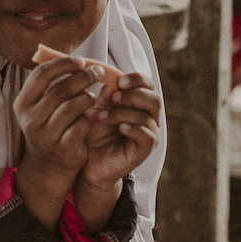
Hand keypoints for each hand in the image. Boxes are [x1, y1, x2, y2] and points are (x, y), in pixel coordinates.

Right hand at [13, 56, 105, 229]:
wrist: (48, 165)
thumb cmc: (49, 124)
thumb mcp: (41, 105)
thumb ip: (51, 82)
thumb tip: (74, 57)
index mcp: (22, 103)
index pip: (42, 74)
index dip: (63, 64)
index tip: (81, 60)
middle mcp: (30, 119)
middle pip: (60, 89)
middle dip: (83, 77)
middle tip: (98, 71)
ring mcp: (46, 136)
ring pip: (73, 106)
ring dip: (88, 97)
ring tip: (92, 96)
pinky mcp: (63, 148)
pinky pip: (83, 124)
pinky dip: (90, 117)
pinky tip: (91, 116)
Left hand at [74, 73, 160, 231]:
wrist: (86, 163)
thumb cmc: (91, 133)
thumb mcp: (95, 109)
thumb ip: (104, 95)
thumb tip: (110, 78)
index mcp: (138, 103)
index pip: (147, 84)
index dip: (137, 79)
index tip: (119, 81)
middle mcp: (148, 117)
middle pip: (154, 98)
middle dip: (133, 95)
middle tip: (113, 97)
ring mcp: (149, 134)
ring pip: (147, 116)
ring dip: (124, 112)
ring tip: (103, 116)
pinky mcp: (145, 150)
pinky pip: (148, 135)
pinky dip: (133, 128)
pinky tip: (119, 128)